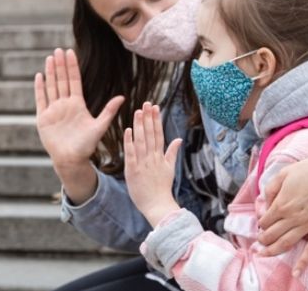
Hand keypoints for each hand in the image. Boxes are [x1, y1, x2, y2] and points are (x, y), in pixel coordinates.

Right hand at [34, 48, 123, 202]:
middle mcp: (65, 105)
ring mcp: (53, 110)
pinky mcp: (43, 118)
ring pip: (51, 86)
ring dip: (50, 72)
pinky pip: (40, 100)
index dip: (72, 66)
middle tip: (59, 49)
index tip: (70, 52)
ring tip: (50, 58)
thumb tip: (122, 97)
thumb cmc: (86, 146)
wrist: (71, 160)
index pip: (74, 81)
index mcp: (78, 105)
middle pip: (62, 80)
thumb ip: (109, 111)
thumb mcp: (100, 127)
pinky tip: (39, 76)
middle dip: (60, 65)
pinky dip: (39, 88)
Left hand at [124, 102, 181, 226]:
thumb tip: (179, 139)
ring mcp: (143, 163)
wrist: (157, 205)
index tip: (155, 107)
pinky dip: (129, 142)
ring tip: (138, 111)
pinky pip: (131, 154)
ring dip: (139, 125)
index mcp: (160, 156)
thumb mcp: (170, 169)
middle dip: (148, 118)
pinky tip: (128, 130)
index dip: (156, 120)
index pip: (158, 134)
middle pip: (150, 134)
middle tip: (146, 103)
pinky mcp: (133, 170)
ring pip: (141, 141)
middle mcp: (152, 158)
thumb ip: (172, 153)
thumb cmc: (162, 188)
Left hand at [257, 128, 307, 276]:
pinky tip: (296, 272)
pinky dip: (303, 263)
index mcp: (282, 203)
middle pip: (272, 235)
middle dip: (263, 240)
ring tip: (263, 255)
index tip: (262, 223)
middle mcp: (293, 217)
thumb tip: (266, 203)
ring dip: (272, 252)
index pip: (265, 221)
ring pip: (286, 244)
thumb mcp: (285, 172)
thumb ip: (271, 188)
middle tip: (259, 243)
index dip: (261, 223)